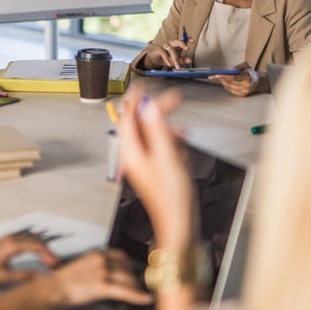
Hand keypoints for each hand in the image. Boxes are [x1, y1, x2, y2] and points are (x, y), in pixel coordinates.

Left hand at [0, 234, 58, 284]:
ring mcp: (9, 239)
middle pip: (36, 242)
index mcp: (12, 245)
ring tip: (50, 263)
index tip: (55, 265)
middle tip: (56, 265)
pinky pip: (26, 243)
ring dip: (42, 251)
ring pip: (32, 241)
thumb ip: (23, 276)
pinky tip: (39, 258)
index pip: (36, 246)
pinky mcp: (7, 242)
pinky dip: (35, 250)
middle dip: (48, 252)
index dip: (48, 255)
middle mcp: (11, 238)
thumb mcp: (3, 277)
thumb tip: (40, 278)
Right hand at [46, 249, 152, 306]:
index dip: (130, 265)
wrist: (53, 288)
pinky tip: (145, 299)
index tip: (133, 271)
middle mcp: (101, 260)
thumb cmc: (64, 280)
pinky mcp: (102, 286)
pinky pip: (125, 291)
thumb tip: (109, 273)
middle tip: (138, 285)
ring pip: (128, 279)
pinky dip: (138, 296)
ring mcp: (102, 273)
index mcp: (96, 254)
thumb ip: (96, 266)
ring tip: (141, 294)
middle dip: (134, 277)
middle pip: (127, 267)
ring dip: (136, 287)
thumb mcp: (82, 266)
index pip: (120, 255)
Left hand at [117, 84, 194, 242]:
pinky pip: (163, 149)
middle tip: (176, 101)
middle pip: (142, 124)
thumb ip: (158, 129)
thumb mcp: (168, 156)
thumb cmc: (173, 197)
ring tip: (182, 147)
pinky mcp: (155, 169)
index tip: (143, 85)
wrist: (180, 224)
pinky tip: (183, 158)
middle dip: (159, 114)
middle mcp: (134, 156)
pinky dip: (174, 148)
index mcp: (131, 151)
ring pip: (156, 136)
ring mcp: (144, 163)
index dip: (135, 99)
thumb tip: (149, 107)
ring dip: (170, 136)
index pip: (127, 117)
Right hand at [144, 38, 193, 68]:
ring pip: (171, 50)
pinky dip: (167, 59)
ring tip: (177, 66)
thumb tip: (190, 60)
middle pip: (178, 41)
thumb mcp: (176, 59)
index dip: (188, 39)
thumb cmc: (168, 57)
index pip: (183, 40)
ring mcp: (165, 45)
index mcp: (177, 44)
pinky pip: (164, 53)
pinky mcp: (159, 49)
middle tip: (187, 48)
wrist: (156, 59)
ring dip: (175, 59)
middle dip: (183, 44)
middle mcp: (172, 43)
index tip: (193, 41)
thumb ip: (183, 59)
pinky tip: (169, 64)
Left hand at [208, 62, 258, 96]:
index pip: (234, 77)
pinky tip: (225, 83)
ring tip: (219, 78)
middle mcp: (247, 86)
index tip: (216, 75)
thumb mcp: (247, 65)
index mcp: (248, 77)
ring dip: (223, 83)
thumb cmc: (250, 72)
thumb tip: (230, 70)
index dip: (224, 76)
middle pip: (230, 83)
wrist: (258, 82)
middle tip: (215, 76)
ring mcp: (245, 91)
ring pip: (230, 88)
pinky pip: (231, 91)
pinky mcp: (242, 95)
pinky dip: (227, 87)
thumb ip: (238, 66)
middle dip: (222, 79)